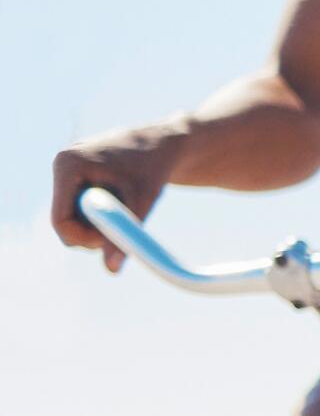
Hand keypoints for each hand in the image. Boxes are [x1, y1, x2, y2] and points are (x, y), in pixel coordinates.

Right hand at [48, 123, 185, 269]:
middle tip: (126, 228)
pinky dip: (100, 214)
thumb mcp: (142, 204)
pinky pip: (80, 207)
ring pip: (73, 216)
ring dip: (99, 223)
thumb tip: (111, 270)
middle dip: (92, 233)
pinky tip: (121, 200)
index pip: (60, 220)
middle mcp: (61, 164)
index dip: (84, 239)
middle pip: (65, 221)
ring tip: (128, 207)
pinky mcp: (75, 174)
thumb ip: (125, 235)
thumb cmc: (154, 170)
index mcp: (68, 166)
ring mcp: (66, 169)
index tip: (112, 242)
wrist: (163, 144)